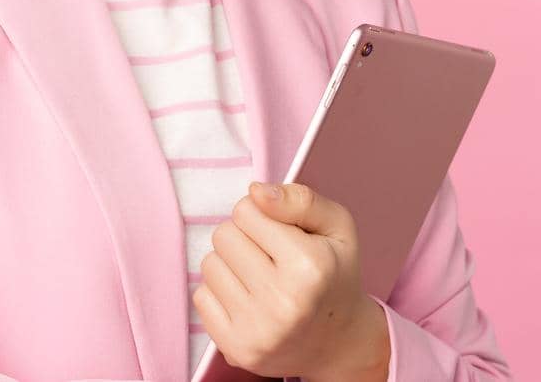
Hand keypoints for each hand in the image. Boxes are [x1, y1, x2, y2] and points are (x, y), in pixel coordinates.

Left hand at [193, 181, 389, 381]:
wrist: (339, 342)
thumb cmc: (334, 275)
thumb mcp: (337, 227)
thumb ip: (300, 199)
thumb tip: (255, 191)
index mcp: (310, 266)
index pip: (246, 210)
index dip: (261, 215)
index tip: (281, 233)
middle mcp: (283, 301)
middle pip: (223, 235)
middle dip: (243, 237)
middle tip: (270, 256)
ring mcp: (258, 330)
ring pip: (208, 264)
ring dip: (230, 265)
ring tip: (260, 278)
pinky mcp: (237, 349)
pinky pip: (200, 296)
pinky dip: (220, 293)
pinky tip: (248, 300)